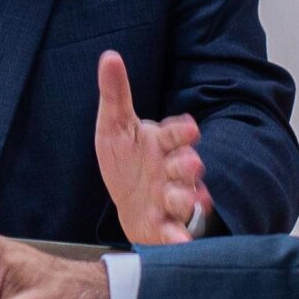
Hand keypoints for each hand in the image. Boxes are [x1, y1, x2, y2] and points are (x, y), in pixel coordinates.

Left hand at [92, 51, 209, 243]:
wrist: (126, 201)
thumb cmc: (126, 160)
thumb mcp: (115, 125)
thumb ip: (115, 93)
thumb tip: (109, 56)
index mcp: (164, 143)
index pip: (179, 133)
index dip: (183, 132)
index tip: (188, 129)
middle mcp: (173, 171)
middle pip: (187, 167)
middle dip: (187, 166)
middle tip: (186, 164)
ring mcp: (173, 199)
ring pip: (186, 198)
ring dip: (184, 198)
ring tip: (175, 198)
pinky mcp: (166, 226)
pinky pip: (177, 232)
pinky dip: (179, 238)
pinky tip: (180, 242)